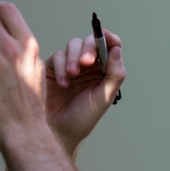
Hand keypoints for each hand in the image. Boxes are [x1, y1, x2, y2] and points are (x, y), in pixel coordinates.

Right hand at [44, 31, 125, 154]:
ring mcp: (70, 65)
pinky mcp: (52, 69)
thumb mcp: (103, 98)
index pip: (110, 46)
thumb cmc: (82, 119)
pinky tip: (63, 84)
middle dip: (89, 47)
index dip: (109, 38)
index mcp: (105, 71)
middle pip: (91, 42)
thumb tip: (117, 50)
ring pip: (73, 45)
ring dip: (74, 57)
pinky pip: (58, 56)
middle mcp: (89, 66)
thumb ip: (114, 75)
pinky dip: (61, 67)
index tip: (105, 37)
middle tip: (86, 61)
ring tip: (73, 74)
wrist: (57, 133)